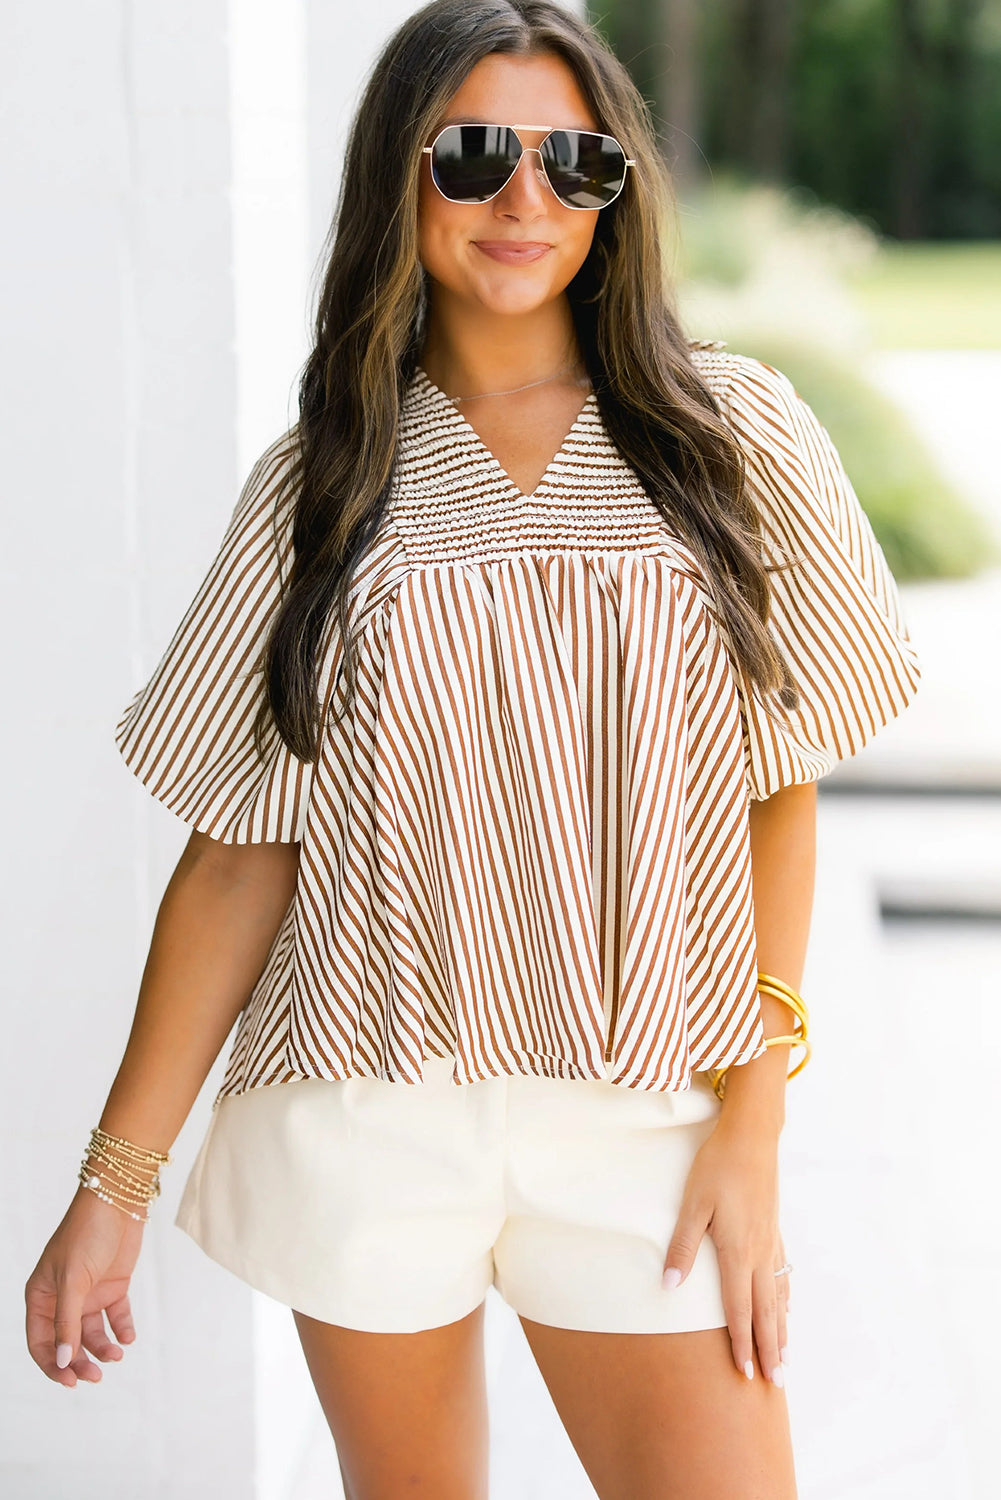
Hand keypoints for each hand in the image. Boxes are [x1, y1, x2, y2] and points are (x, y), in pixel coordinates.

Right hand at [25, 1185, 145, 1386]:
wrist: (119, 1202)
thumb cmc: (86, 1233)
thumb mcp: (73, 1279)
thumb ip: (67, 1321)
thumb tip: (63, 1360)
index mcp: (41, 1296)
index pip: (40, 1342)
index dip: (53, 1364)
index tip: (71, 1381)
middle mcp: (62, 1299)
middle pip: (67, 1342)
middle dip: (80, 1361)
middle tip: (97, 1376)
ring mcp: (88, 1294)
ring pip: (92, 1334)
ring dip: (103, 1348)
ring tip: (117, 1353)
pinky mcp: (113, 1286)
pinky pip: (116, 1317)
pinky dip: (122, 1329)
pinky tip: (128, 1337)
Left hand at [661, 1119, 789, 1384]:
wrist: (752, 1136)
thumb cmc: (717, 1166)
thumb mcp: (692, 1203)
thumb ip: (682, 1245)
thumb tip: (670, 1285)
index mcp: (738, 1251)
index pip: (739, 1309)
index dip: (742, 1344)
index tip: (745, 1375)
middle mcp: (760, 1253)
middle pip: (766, 1312)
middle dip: (770, 1350)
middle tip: (776, 1384)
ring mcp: (772, 1241)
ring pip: (778, 1296)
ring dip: (781, 1330)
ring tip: (785, 1358)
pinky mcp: (775, 1228)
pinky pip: (783, 1275)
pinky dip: (785, 1298)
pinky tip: (787, 1306)